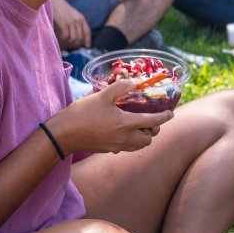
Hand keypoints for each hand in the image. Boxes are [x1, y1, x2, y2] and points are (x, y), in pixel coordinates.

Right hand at [49, 80, 173, 153]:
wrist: (63, 135)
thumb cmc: (82, 114)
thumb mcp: (102, 96)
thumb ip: (120, 88)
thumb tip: (133, 82)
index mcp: (126, 124)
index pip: (153, 122)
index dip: (164, 117)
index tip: (170, 113)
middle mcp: (125, 139)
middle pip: (148, 139)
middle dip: (154, 130)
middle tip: (152, 119)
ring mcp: (116, 147)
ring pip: (138, 146)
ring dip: (143, 137)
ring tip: (139, 126)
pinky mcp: (108, 150)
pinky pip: (126, 148)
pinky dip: (131, 141)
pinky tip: (123, 131)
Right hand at [50, 0, 91, 48]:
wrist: (54, 2)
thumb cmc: (63, 9)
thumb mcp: (73, 14)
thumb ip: (77, 22)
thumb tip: (79, 35)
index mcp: (81, 18)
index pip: (88, 32)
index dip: (88, 40)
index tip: (87, 46)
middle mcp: (78, 20)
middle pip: (81, 37)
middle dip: (77, 43)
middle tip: (72, 45)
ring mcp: (71, 22)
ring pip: (74, 38)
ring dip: (70, 42)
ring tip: (66, 41)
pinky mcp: (64, 24)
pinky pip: (66, 36)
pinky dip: (64, 39)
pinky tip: (61, 37)